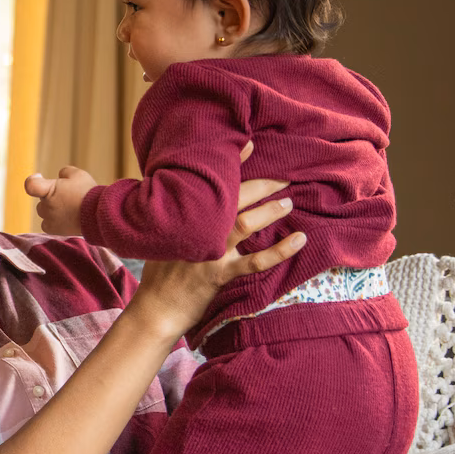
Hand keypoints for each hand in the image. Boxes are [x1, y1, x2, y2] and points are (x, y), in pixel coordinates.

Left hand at [23, 164, 98, 236]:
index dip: (34, 179)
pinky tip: (67, 217)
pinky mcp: (54, 230)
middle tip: (68, 197)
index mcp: (49, 190)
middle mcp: (46, 206)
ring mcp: (49, 219)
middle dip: (51, 197)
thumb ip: (64, 173)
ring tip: (70, 208)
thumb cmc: (89, 194)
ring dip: (52, 209)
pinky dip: (54, 221)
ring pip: (44, 212)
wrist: (99, 216)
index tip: (40, 177)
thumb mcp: (78, 174)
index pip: (31, 185)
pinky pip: (47, 224)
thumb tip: (60, 177)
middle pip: (42, 199)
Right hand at [129, 180, 301, 340]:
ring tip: (288, 201)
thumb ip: (177, 213)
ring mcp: (212, 251)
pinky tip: (299, 240)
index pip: (212, 182)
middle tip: (282, 176)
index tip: (250, 145)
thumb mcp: (162, 234)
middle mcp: (200, 228)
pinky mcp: (221, 275)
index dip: (232, 163)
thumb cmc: (160, 272)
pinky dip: (280, 251)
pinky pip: (255, 262)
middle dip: (261, 185)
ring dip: (270, 210)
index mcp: (186, 213)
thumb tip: (184, 192)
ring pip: (246, 224)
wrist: (156, 308)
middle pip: (234, 198)